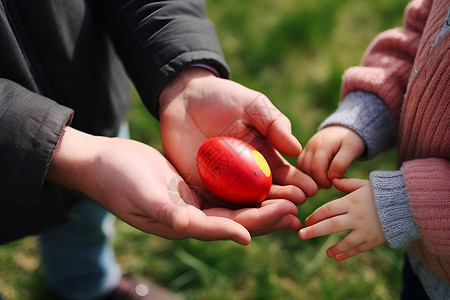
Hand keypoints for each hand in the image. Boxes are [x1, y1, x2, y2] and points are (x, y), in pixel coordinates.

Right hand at [47, 127, 270, 244]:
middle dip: (268, 213)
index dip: (259, 221)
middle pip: (238, 218)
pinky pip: (223, 187)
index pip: (228, 226)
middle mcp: (192, 216)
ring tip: (290, 196)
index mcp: (184, 224)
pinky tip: (263, 178)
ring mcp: (191, 201)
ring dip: (262, 201)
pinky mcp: (190, 185)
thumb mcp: (147, 199)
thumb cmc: (118, 180)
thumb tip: (222, 234)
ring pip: (234, 204)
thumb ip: (180, 219)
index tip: (286, 213)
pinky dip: (244, 185)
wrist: (101, 162)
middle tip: (298, 206)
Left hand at [159, 67, 317, 234]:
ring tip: (275, 219)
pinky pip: (217, 206)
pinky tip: (241, 223)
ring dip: (261, 215)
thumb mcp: (253, 106)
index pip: (284, 174)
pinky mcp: (202, 189)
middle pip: (268, 195)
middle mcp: (247, 176)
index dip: (298, 182)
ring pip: (246, 206)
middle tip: (296, 210)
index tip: (312, 190)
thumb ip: (274, 124)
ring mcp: (225, 184)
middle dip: (283, 203)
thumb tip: (297, 149)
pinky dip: (230, 216)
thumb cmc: (222, 97)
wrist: (184, 98)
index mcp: (263, 157)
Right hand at [297, 126, 364, 188]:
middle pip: (306, 169)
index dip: (322, 181)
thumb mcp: (352, 149)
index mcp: (322, 145)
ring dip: (309, 178)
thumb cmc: (350, 140)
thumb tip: (332, 178)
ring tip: (322, 183)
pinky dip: (306, 173)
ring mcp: (306, 148)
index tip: (332, 185)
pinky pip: (300, 165)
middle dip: (315, 181)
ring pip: (300, 167)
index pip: (316, 168)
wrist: (344, 129)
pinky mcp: (305, 151)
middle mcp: (311, 146)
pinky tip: (317, 178)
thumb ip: (341, 163)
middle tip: (327, 186)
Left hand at [299, 178, 386, 259]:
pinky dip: (348, 254)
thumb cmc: (382, 192)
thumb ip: (346, 183)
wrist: (407, 203)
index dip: (315, 215)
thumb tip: (331, 179)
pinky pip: (358, 249)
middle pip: (330, 225)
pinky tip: (337, 257)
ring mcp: (365, 230)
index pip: (327, 209)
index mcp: (351, 202)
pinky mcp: (374, 240)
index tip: (306, 220)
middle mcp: (356, 217)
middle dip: (314, 231)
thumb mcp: (364, 184)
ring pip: (345, 242)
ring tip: (326, 252)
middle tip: (301, 235)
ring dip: (334, 248)